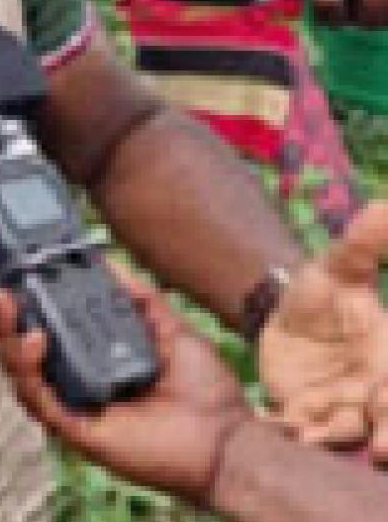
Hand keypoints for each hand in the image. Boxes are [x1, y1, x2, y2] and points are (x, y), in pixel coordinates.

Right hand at [0, 266, 252, 505]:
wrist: (230, 441)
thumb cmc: (210, 397)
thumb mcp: (171, 329)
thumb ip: (139, 298)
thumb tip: (108, 261)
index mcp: (98, 362)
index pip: (48, 331)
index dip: (25, 304)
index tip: (10, 273)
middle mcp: (81, 385)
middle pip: (23, 351)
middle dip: (4, 317)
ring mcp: (76, 408)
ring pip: (21, 374)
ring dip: (6, 337)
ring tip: (7, 303)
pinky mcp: (78, 429)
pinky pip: (38, 399)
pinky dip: (29, 367)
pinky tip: (36, 339)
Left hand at [258, 202, 387, 459]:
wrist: (281, 314)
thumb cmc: (322, 293)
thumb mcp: (337, 268)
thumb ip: (363, 245)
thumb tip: (384, 205)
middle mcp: (375, 391)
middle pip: (387, 421)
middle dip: (386, 436)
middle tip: (376, 450)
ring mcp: (342, 409)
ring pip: (347, 433)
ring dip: (334, 439)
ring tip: (311, 439)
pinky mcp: (306, 418)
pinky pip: (302, 431)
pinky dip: (292, 433)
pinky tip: (278, 431)